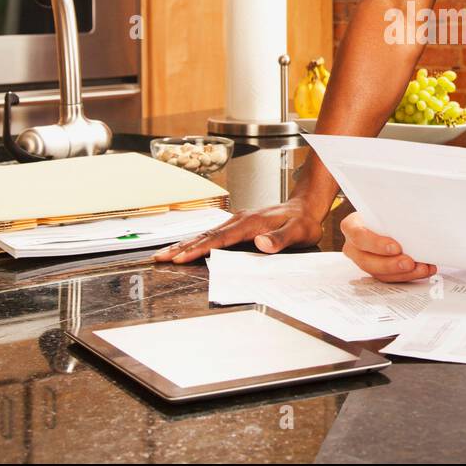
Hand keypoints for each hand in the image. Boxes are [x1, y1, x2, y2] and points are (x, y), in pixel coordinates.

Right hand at [152, 197, 322, 263]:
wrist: (305, 207)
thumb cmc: (302, 222)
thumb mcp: (297, 232)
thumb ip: (279, 239)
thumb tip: (261, 243)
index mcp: (250, 223)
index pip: (219, 238)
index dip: (199, 249)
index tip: (181, 258)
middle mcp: (239, 220)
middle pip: (205, 235)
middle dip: (181, 247)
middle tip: (159, 258)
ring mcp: (237, 221)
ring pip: (205, 233)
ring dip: (184, 244)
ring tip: (164, 254)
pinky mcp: (237, 225)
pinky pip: (212, 233)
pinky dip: (196, 241)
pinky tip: (186, 247)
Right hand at [341, 211, 436, 281]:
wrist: (383, 218)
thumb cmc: (382, 211)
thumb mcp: (382, 208)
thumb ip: (390, 214)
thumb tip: (412, 216)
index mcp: (351, 227)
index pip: (359, 236)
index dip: (377, 244)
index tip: (396, 247)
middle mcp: (353, 247)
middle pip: (367, 261)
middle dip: (390, 264)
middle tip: (409, 262)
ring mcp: (363, 261)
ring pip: (379, 273)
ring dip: (402, 273)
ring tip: (421, 268)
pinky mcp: (376, 271)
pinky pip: (390, 278)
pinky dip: (408, 275)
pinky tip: (423, 270)